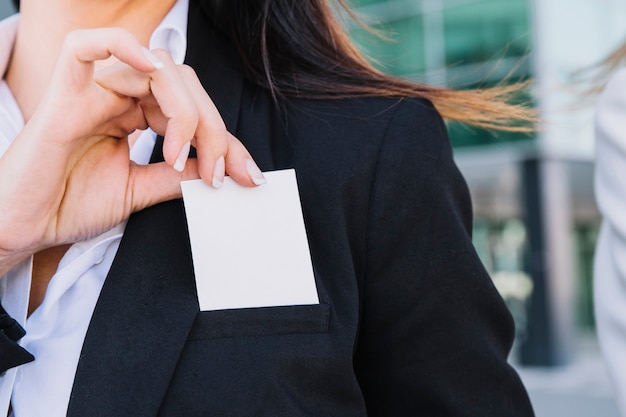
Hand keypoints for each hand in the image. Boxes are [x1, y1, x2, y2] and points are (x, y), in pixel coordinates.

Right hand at [0, 28, 263, 270]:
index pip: (192, 107)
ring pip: (153, 67)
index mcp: (135, 115)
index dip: (224, 138)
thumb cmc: (71, 206)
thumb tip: (221, 168)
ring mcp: (90, 94)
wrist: (25, 230)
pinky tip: (151, 69)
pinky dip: (120, 46)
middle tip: (220, 172)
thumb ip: (177, 175)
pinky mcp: (62, 99)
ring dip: (184, 108)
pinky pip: (83, 49)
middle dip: (212, 127)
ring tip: (183, 154)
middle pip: (182, 83)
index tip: (246, 175)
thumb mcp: (139, 191)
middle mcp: (117, 98)